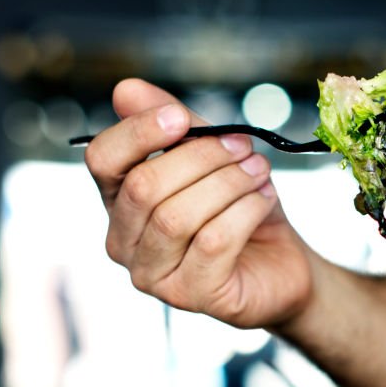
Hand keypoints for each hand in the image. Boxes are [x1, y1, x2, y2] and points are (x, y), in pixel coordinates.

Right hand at [84, 78, 312, 327]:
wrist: (283, 265)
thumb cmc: (240, 211)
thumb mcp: (212, 159)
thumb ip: (175, 126)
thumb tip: (126, 90)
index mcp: (119, 203)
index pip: (102, 161)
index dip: (137, 133)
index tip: (180, 118)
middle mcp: (124, 244)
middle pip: (145, 186)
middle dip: (201, 157)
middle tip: (243, 146)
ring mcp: (153, 276)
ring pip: (178, 216)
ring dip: (228, 183)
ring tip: (259, 171)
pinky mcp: (192, 296)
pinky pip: (213, 242)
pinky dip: (245, 211)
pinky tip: (264, 199)